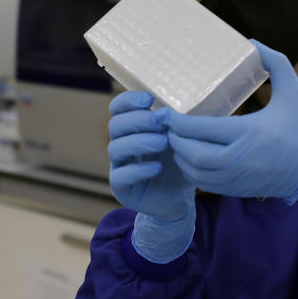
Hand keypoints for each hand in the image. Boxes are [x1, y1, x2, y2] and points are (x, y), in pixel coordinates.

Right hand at [108, 91, 193, 221]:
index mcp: (133, 129)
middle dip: (137, 120)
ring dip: (139, 142)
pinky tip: (156, 167)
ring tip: (163, 142)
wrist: (180, 199)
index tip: (148, 99)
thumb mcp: (181, 141)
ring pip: (116, 148)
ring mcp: (119, 166)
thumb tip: (176, 107)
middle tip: (159, 121)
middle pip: (115, 125)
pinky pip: (120, 176)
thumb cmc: (179, 164)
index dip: (128, 101)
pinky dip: (138, 170)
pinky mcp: (121, 188)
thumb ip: (176, 124)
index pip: (118, 109)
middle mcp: (123, 145)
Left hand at [164, 40, 297, 203]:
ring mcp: (240, 177)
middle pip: (193, 154)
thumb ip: (275, 62)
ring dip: (181, 158)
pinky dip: (193, 173)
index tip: (168, 114)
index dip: (180, 123)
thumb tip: (252, 42)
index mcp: (251, 132)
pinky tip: (190, 159)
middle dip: (175, 141)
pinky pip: (207, 184)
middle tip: (168, 127)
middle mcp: (242, 158)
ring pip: (196, 173)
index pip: (204, 130)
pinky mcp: (240, 189)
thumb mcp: (294, 89)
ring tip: (176, 141)